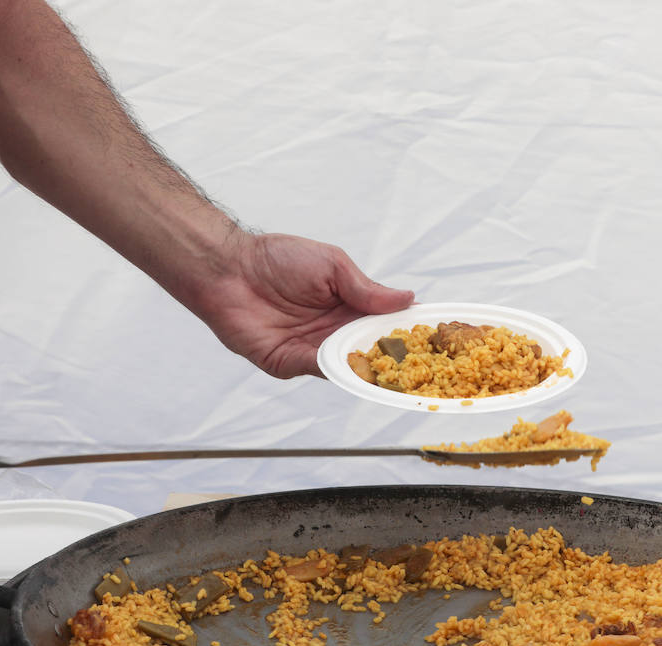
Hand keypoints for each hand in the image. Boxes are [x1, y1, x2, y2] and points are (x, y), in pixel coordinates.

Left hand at [186, 232, 413, 378]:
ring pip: (348, 365)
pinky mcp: (288, 363)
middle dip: (395, 356)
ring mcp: (311, 350)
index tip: (433, 335)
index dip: (406, 330)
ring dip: (371, 366)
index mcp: (347, 306)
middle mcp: (332, 332)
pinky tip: (360, 365)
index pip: (383, 323)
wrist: (229, 269)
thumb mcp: (333, 266)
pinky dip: (340, 368)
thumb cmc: (278, 259)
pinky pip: (319, 369)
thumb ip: (367, 289)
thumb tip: (408, 299)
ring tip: (398, 367)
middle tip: (424, 361)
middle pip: (370, 350)